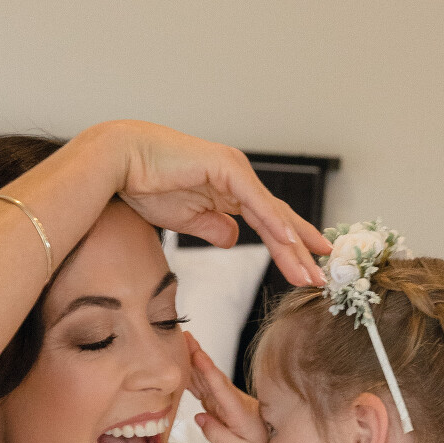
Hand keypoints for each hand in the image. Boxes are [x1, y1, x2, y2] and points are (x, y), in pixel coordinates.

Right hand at [105, 122, 327, 290]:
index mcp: (231, 189)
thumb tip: (233, 239)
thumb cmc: (146, 185)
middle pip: (279, 220)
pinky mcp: (225, 167)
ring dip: (294, 246)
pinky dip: (273, 223)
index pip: (270, 222)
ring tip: (311, 273)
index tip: (310, 269)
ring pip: (272, 214)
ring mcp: (235, 170)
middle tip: (322, 280)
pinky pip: (254, 202)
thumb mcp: (188, 218)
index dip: (292, 246)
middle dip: (302, 252)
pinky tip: (290, 243)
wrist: (121, 162)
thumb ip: (213, 227)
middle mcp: (239, 177)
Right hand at [186, 339, 266, 442]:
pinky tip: (179, 361)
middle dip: (197, 355)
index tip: (198, 355)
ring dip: (192, 357)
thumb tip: (199, 417)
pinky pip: (200, 383)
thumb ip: (219, 436)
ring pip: (204, 375)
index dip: (209, 371)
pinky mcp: (215, 399)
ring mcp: (221, 397)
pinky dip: (189, 371)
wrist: (269, 440)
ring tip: (180, 341)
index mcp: (238, 410)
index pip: (221, 388)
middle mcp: (229, 399)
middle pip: (211, 375)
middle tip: (185, 336)